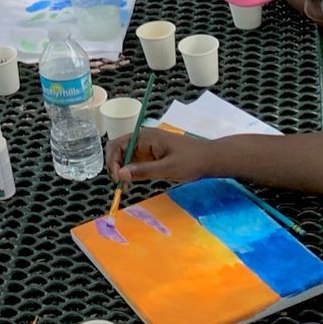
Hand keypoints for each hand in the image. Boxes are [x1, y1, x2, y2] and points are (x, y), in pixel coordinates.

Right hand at [107, 124, 221, 183]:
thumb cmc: (191, 161)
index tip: (117, 179)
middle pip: (119, 149)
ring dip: (122, 170)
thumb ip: (143, 171)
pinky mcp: (152, 154)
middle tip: (120, 185)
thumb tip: (120, 174)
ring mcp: (147, 146)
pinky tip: (133, 182)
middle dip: (115, 166)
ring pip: (125, 156)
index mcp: (145, 136)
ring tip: (126, 187)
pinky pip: (135, 161)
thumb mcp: (167, 168)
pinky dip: (131, 171)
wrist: (210, 159)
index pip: (117, 144)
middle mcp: (143, 139)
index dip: (112, 161)